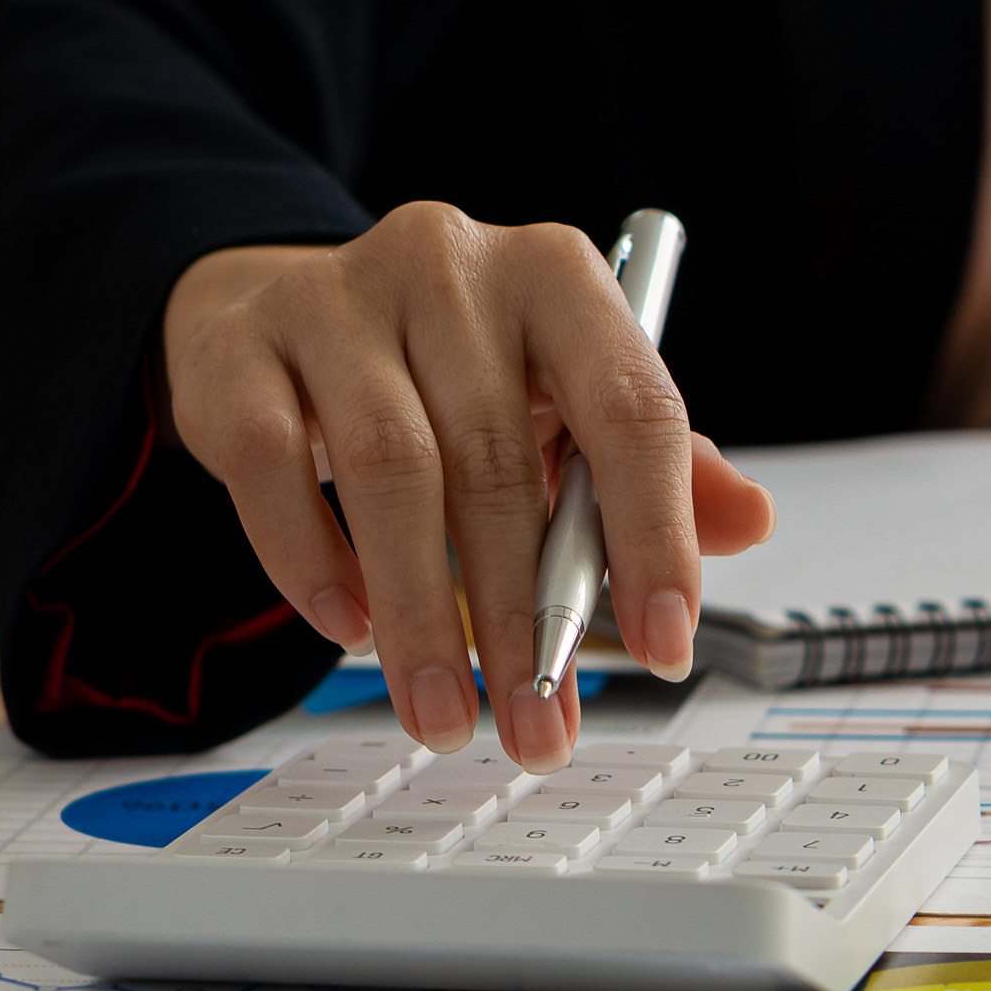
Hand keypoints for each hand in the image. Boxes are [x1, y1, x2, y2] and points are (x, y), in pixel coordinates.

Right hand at [159, 202, 775, 768]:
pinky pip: (275, 469)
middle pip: (504, 462)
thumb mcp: (564, 405)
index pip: (631, 410)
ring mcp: (338, 297)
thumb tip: (749, 521)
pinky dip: (315, 564)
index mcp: (559, 277)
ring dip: (422, 620)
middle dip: (528, 620)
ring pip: (392, 473)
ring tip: (443, 717)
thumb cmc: (450, 374)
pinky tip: (350, 630)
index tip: (664, 647)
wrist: (285, 316)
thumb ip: (661, 466)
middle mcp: (454, 265)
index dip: (654, 538)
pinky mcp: (240, 349)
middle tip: (539, 724)